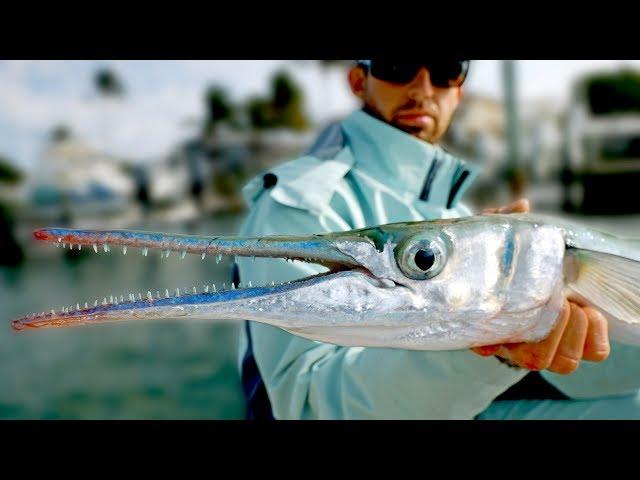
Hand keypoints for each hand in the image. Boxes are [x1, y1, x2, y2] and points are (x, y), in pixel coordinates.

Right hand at [473, 197, 610, 373]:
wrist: (524, 271)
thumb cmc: (505, 257)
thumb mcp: (498, 237)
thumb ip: (503, 222)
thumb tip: (521, 207)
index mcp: (489, 323)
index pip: (484, 346)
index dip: (488, 346)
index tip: (488, 341)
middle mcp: (516, 342)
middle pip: (534, 360)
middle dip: (552, 334)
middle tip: (558, 302)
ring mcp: (548, 345)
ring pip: (563, 363)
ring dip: (574, 336)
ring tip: (576, 306)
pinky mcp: (577, 341)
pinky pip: (594, 353)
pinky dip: (596, 336)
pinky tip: (590, 312)